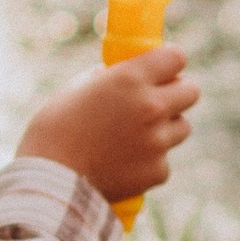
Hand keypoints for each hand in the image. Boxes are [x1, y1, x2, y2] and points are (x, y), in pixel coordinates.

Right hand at [17, 45, 198, 204]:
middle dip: (176, 94)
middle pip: (191, 91)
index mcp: (130, 78)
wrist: (48, 183)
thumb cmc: (52, 132)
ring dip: (165, 129)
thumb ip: (105, 79)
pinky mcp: (158, 171)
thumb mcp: (75, 91)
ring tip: (135, 138)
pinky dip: (149, 163)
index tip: (161, 70)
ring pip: (182, 128)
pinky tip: (124, 166)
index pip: (175, 57)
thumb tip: (118, 74)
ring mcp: (158, 141)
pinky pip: (164, 161)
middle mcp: (151, 106)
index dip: (168, 63)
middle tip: (156, 102)